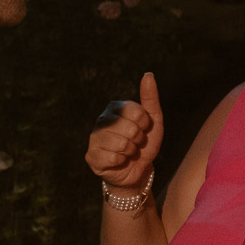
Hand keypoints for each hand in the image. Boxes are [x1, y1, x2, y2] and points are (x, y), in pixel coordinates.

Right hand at [86, 72, 163, 191]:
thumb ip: (150, 97)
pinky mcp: (91, 156)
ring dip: (130, 151)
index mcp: (115, 107)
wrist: (138, 170)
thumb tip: (148, 74)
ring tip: (128, 152)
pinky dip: (121, 162)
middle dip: (138, 139)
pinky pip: (112, 158)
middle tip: (135, 143)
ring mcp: (94, 137)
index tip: (143, 129)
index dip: (146, 124)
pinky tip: (118, 161)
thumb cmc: (145, 143)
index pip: (136, 111)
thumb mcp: (153, 120)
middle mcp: (101, 120)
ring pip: (121, 144)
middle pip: (129, 128)